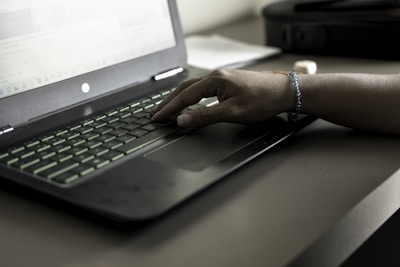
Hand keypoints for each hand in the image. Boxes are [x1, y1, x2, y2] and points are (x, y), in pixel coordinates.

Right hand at [151, 69, 292, 127]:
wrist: (284, 91)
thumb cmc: (262, 100)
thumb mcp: (232, 112)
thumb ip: (205, 116)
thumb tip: (183, 119)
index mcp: (214, 80)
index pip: (185, 96)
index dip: (170, 108)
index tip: (158, 117)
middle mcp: (216, 76)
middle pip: (185, 89)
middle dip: (169, 101)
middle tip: (157, 113)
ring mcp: (222, 77)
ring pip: (193, 87)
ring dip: (179, 98)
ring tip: (168, 108)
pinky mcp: (227, 81)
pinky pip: (202, 87)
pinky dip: (191, 96)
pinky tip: (190, 101)